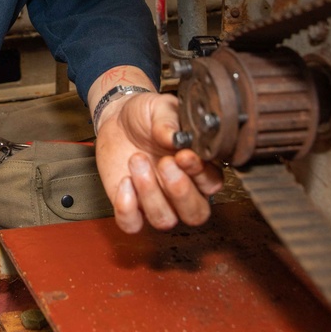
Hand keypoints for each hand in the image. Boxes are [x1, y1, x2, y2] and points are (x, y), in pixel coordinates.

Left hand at [95, 92, 223, 233]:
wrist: (118, 117)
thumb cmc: (146, 114)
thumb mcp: (160, 107)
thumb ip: (169, 121)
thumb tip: (176, 137)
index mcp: (198, 167)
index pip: (212, 183)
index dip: (201, 173)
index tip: (184, 155)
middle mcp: (182, 189)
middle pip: (196, 213)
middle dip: (180, 192)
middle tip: (164, 163)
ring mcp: (156, 200)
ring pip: (165, 220)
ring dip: (151, 194)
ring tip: (137, 159)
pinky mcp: (130, 205)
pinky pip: (132, 224)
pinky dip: (127, 209)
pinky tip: (124, 182)